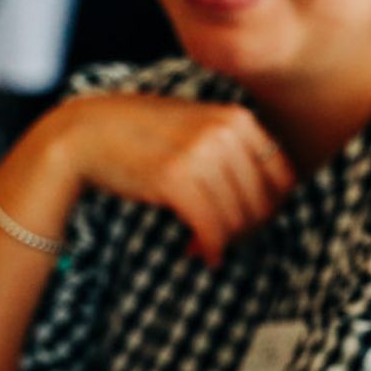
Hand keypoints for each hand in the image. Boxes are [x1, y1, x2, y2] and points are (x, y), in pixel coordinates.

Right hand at [40, 96, 294, 263]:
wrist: (88, 132)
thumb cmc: (143, 136)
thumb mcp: (198, 128)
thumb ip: (234, 151)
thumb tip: (269, 202)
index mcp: (238, 118)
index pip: (282, 177)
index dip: (270, 209)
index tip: (248, 224)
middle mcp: (225, 132)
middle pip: (262, 203)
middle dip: (245, 231)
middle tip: (222, 241)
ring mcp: (201, 153)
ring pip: (237, 219)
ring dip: (223, 242)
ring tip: (203, 246)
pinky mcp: (175, 177)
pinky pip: (211, 227)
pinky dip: (209, 247)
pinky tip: (199, 252)